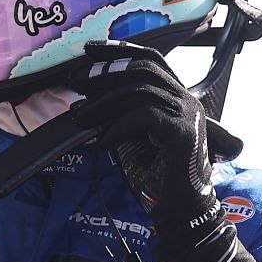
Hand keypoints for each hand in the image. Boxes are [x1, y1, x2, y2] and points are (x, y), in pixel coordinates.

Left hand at [68, 41, 240, 242]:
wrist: (179, 211)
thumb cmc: (154, 176)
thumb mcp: (131, 137)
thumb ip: (118, 114)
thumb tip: (84, 99)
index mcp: (176, 98)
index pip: (150, 60)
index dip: (119, 50)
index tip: (87, 50)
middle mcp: (187, 101)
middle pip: (144, 69)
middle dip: (105, 71)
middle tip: (73, 81)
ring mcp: (188, 116)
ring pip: (141, 92)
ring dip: (103, 103)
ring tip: (79, 118)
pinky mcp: (183, 134)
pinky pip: (145, 117)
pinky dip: (118, 127)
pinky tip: (102, 142)